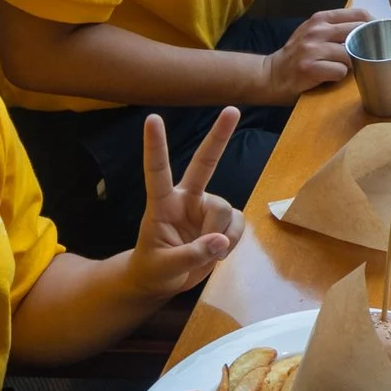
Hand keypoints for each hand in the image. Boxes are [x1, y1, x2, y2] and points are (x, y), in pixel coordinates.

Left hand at [126, 109, 245, 299]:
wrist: (162, 281)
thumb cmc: (153, 268)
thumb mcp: (164, 267)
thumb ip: (191, 255)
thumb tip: (220, 242)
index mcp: (161, 204)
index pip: (157, 171)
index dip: (156, 146)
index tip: (153, 119)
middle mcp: (186, 198)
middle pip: (205, 163)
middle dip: (219, 137)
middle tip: (232, 110)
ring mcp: (206, 207)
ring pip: (225, 210)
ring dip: (222, 235)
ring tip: (208, 254)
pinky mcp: (222, 222)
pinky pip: (238, 224)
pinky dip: (233, 241)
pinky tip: (220, 253)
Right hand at [257, 8, 369, 104]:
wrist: (270, 75)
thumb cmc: (298, 55)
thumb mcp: (313, 32)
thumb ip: (336, 27)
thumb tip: (370, 27)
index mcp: (321, 18)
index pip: (359, 14)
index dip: (374, 25)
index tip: (379, 36)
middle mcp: (317, 30)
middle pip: (358, 32)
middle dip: (366, 46)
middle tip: (364, 56)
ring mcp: (312, 48)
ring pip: (350, 54)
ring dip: (350, 65)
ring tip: (338, 68)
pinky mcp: (309, 67)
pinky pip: (340, 71)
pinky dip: (339, 77)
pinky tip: (329, 77)